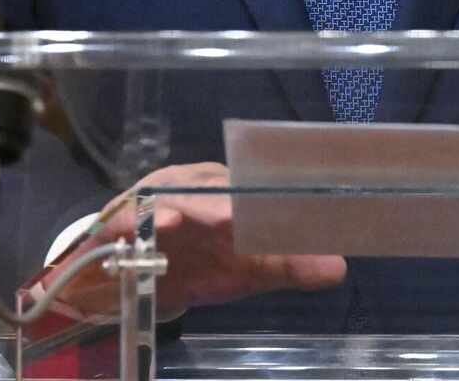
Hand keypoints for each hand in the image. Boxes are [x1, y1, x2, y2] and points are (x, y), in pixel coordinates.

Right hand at [42, 162, 345, 319]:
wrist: (136, 272)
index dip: (263, 194)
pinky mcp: (121, 215)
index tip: (285, 204)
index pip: (248, 186)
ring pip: (168, 195)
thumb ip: (286, 265)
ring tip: (191, 219)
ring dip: (181, 206)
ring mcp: (155, 198)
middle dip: (220, 202)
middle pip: (208, 187)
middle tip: (232, 218)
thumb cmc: (196, 260)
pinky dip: (135, 221)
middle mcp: (193, 186)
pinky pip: (126, 216)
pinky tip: (153, 227)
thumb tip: (337, 267)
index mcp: (227, 192)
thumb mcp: (243, 268)